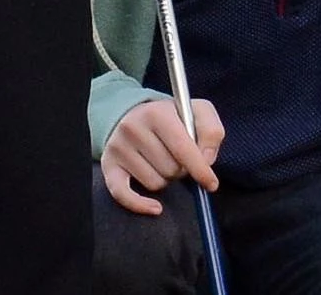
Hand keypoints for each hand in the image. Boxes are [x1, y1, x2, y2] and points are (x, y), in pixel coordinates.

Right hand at [98, 96, 222, 214]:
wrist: (136, 114)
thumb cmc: (173, 118)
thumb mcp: (198, 112)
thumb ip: (211, 131)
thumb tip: (206, 160)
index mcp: (157, 112)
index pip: (182, 148)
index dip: (200, 169)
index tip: (211, 184)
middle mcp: (133, 128)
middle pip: (170, 168)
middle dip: (181, 170)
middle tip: (179, 159)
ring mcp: (118, 147)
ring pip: (154, 183)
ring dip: (165, 180)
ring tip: (162, 163)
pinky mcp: (108, 165)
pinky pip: (123, 195)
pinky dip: (140, 205)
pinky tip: (156, 207)